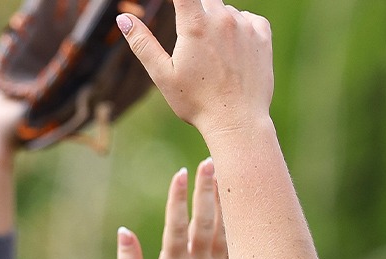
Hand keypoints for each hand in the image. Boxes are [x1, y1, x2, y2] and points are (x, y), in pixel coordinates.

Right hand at [117, 161, 228, 258]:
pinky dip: (231, 217)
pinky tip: (230, 198)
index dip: (178, 198)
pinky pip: (230, 239)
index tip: (180, 173)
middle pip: (204, 220)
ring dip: (221, 198)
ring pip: (222, 226)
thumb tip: (123, 232)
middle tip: (208, 162)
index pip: (176, 225)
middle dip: (206, 189)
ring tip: (223, 170)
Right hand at [118, 0, 274, 139]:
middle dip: (196, 12)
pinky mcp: (263, 36)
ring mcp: (246, 26)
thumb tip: (123, 19)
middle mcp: (223, 19)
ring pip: (226, 10)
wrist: (237, 121)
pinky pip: (249, 19)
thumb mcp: (162, 75)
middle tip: (192, 40)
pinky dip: (240, 27)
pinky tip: (233, 50)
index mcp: (195, 25)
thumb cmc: (195, 101)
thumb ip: (142, 43)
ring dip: (217, 22)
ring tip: (213, 56)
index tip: (176, 5)